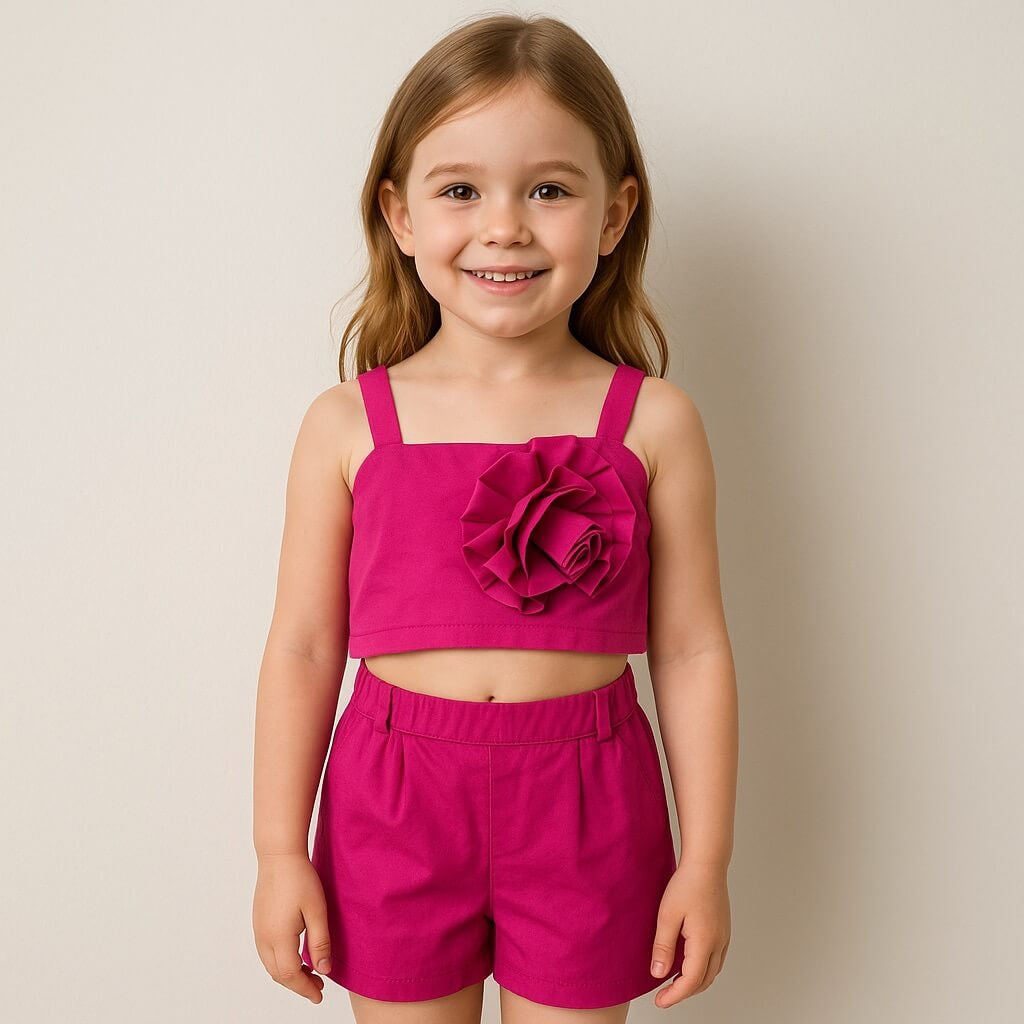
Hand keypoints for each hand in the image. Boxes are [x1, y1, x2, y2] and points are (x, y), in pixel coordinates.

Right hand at [252, 852, 332, 1003]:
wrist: (279, 856)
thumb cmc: (300, 878)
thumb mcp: (317, 910)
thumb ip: (320, 942)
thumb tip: (324, 969)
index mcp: (279, 938)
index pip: (291, 975)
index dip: (305, 988)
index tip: (319, 995)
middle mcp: (264, 938)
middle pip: (278, 974)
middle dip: (298, 984)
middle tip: (318, 985)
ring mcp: (258, 931)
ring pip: (271, 965)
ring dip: (288, 974)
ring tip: (309, 973)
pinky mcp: (258, 922)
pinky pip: (267, 953)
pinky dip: (281, 962)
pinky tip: (296, 955)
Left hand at [649, 860, 730, 1008]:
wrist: (707, 863)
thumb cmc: (687, 884)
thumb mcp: (667, 915)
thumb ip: (663, 947)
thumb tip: (659, 973)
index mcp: (705, 942)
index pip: (691, 981)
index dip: (674, 995)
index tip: (660, 1001)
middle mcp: (719, 943)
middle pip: (704, 981)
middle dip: (684, 992)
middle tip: (664, 994)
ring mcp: (724, 937)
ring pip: (712, 971)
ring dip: (694, 981)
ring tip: (673, 981)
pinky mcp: (723, 930)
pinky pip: (715, 959)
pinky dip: (702, 968)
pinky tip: (687, 962)